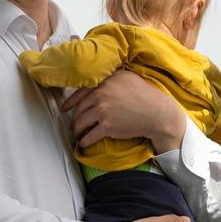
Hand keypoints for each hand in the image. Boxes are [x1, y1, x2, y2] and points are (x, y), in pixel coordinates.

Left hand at [60, 70, 184, 151]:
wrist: (156, 113)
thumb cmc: (144, 94)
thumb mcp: (127, 77)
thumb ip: (111, 77)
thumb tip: (98, 77)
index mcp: (104, 82)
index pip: (81, 92)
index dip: (70, 102)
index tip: (64, 109)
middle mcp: (101, 95)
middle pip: (80, 109)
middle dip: (74, 118)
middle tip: (74, 124)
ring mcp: (103, 111)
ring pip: (81, 122)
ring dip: (76, 130)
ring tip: (77, 134)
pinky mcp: (107, 127)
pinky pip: (90, 136)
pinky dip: (84, 141)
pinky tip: (83, 144)